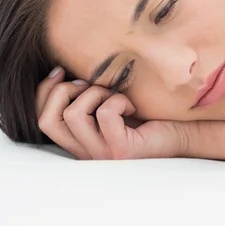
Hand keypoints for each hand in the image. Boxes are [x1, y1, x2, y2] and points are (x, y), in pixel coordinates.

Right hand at [35, 67, 189, 159]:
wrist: (182, 132)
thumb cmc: (147, 114)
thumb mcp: (109, 100)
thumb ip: (86, 94)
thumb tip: (64, 71)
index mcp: (79, 141)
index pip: (42, 120)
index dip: (44, 92)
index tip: (61, 71)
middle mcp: (86, 153)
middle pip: (47, 120)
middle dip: (62, 91)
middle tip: (88, 82)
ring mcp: (102, 154)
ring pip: (73, 115)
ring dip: (93, 93)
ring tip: (115, 95)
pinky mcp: (121, 150)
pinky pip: (105, 114)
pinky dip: (117, 100)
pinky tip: (132, 105)